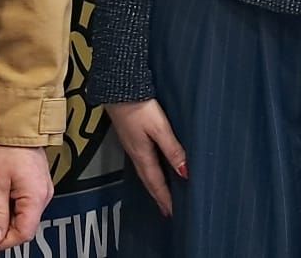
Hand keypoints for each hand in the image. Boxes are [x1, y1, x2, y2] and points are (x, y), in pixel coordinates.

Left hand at [0, 145, 51, 251]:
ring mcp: (42, 191)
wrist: (17, 127)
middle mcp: (44, 196)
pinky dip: (10, 208)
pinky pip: (25, 206)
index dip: (4, 241)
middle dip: (3, 230)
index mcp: (36, 198)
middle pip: (25, 227)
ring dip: (5, 219)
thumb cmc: (7, 150)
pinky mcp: (38, 186)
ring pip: (24, 217)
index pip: (24, 233)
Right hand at [107, 99, 187, 216]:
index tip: (172, 213)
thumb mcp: (159, 128)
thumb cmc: (139, 106)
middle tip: (167, 210)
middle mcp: (135, 153)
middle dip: (158, 195)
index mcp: (142, 154)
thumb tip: (184, 173)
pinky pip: (141, 161)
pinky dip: (149, 171)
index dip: (165, 198)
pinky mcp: (129, 135)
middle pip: (148, 180)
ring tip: (161, 194)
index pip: (156, 182)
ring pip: (144, 171)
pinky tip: (152, 168)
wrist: (117, 87)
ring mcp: (131, 144)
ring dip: (153, 184)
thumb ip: (172, 149)